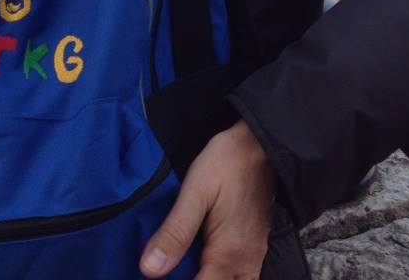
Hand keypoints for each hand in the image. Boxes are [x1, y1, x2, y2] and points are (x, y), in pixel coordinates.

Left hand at [140, 119, 275, 279]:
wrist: (260, 142)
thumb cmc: (227, 162)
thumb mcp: (195, 191)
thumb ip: (174, 232)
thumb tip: (149, 269)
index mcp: (228, 253)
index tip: (162, 277)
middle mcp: (245, 261)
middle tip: (175, 270)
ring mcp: (254, 255)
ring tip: (187, 267)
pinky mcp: (256, 246)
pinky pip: (242, 277)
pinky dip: (223, 277)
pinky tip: (203, 262)